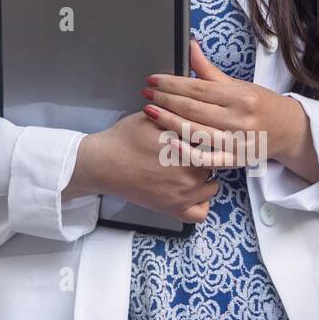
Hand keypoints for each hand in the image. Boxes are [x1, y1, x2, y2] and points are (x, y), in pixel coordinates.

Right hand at [66, 111, 219, 223]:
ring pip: (212, 185)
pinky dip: (201, 202)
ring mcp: (182, 195)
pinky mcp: (173, 209)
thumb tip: (198, 107)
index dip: (209, 135)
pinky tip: (192, 190)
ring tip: (191, 165)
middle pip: (215, 163)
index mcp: (187, 148)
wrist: (103, 163)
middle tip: (193, 147)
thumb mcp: (152, 117)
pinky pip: (200, 212)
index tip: (201, 132)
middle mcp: (189, 174)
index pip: (213, 142)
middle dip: (207, 153)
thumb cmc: (125, 139)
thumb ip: (178, 114)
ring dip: (206, 175)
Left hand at [139, 37, 298, 168]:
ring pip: (196, 132)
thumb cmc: (260, 105)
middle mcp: (240, 120)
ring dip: (168, 122)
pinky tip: (169, 140)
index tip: (153, 80)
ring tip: (150, 111)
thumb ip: (209, 71)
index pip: (199, 89)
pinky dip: (186, 150)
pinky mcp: (234, 161)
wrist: (288, 131)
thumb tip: (190, 46)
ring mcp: (237, 143)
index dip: (172, 84)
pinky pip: (206, 158)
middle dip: (166, 100)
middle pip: (194, 110)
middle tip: (146, 93)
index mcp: (241, 97)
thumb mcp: (238, 85)